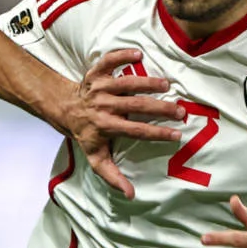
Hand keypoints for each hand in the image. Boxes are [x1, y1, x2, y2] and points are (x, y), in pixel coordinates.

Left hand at [61, 49, 183, 197]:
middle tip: (180, 110)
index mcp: (105, 126)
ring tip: (167, 84)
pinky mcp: (96, 72)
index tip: (176, 135)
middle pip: (135, 106)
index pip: (136, 130)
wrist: (66, 109)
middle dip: (159, 108)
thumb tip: (130, 194)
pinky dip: (121, 55)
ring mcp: (99, 87)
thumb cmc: (87, 134)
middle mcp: (103, 105)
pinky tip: (138, 53)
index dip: (157, 133)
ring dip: (147, 82)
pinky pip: (109, 61)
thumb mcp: (95, 157)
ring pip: (126, 82)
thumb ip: (112, 175)